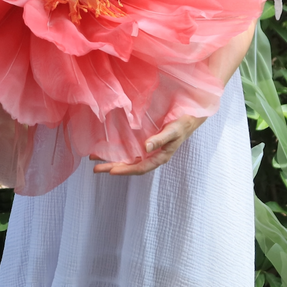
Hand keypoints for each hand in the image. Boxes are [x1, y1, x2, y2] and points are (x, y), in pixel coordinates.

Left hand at [91, 115, 206, 175]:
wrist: (190, 115)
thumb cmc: (184, 123)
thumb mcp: (174, 130)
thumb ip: (160, 139)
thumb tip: (146, 148)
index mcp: (160, 156)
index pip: (140, 167)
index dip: (126, 170)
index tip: (111, 171)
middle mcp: (152, 155)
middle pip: (130, 165)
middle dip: (113, 167)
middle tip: (95, 168)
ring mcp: (148, 149)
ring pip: (128, 158)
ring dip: (112, 159)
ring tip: (95, 158)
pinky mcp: (146, 142)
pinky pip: (130, 149)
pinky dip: (118, 150)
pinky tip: (107, 149)